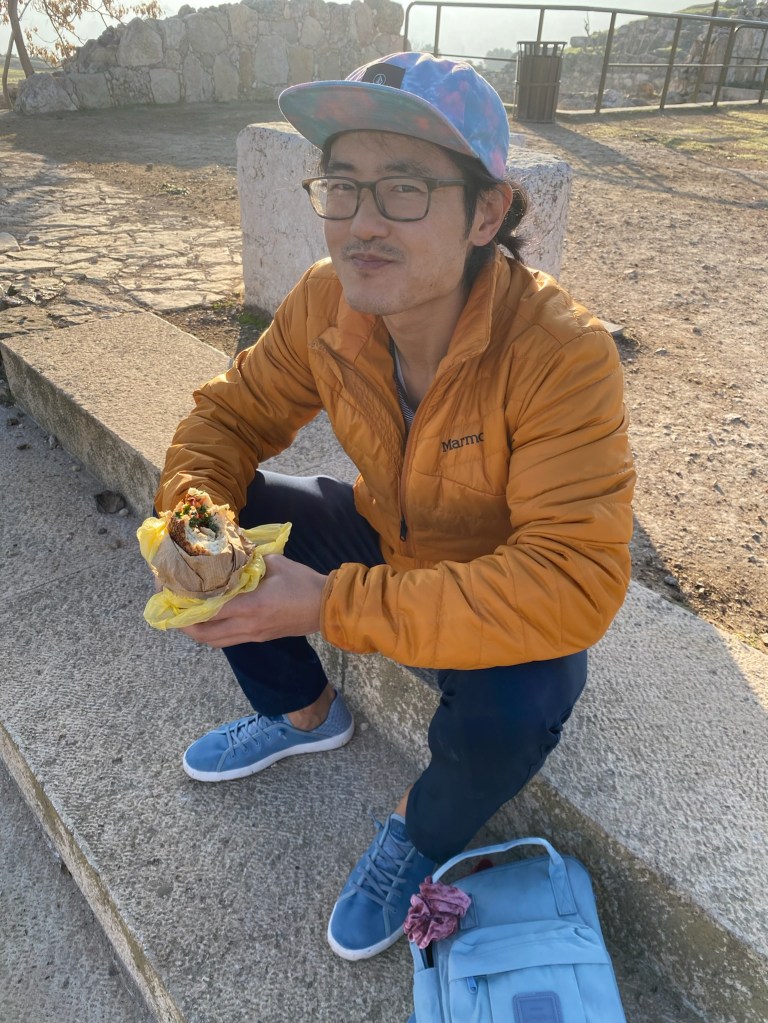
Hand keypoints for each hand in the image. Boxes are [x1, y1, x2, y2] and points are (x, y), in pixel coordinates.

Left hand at [180, 555, 326, 648]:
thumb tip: (230, 551)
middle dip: (182, 625)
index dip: (183, 605)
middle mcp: (247, 626)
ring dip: (196, 631)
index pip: (207, 612)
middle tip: (170, 607)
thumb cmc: (303, 583)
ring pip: (214, 642)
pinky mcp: (258, 638)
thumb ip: (249, 560)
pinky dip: (213, 631)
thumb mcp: (275, 563)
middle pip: (204, 635)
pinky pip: (227, 639)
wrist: (326, 607)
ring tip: (185, 614)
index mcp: (250, 606)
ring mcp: (253, 636)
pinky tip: (209, 617)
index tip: (168, 592)